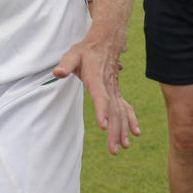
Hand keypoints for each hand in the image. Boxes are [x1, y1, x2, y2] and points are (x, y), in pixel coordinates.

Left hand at [53, 26, 140, 154]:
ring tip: (123, 147)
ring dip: (122, 130)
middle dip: (114, 131)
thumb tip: (58, 73)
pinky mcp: (116, 93)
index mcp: (96, 79)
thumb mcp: (73, 54)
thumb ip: (66, 64)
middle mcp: (109, 87)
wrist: (106, 41)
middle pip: (114, 111)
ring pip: (121, 113)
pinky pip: (126, 108)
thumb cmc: (86, 50)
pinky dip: (131, 121)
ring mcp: (115, 90)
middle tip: (114, 150)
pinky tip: (135, 133)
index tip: (104, 126)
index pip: (101, 97)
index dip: (102, 111)